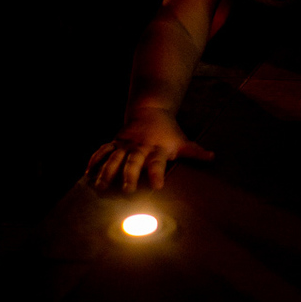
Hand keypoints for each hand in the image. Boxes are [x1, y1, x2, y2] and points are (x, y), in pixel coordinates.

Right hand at [86, 108, 213, 192]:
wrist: (150, 110)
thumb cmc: (168, 132)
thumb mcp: (182, 141)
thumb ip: (194, 152)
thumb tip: (212, 157)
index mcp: (157, 149)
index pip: (157, 163)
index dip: (157, 174)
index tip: (157, 187)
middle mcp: (140, 147)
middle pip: (134, 162)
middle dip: (130, 176)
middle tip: (127, 191)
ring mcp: (125, 145)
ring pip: (114, 158)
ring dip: (107, 172)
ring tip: (100, 187)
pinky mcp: (114, 142)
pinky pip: (102, 151)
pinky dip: (94, 161)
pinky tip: (87, 174)